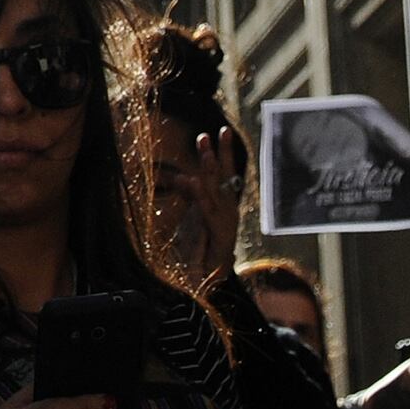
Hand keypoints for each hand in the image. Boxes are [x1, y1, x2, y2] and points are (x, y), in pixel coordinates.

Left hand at [191, 127, 243, 283]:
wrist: (212, 277)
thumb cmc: (204, 246)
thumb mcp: (195, 215)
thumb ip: (190, 196)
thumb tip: (181, 178)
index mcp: (224, 203)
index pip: (225, 172)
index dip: (224, 152)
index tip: (223, 131)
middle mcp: (228, 208)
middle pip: (222, 176)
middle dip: (216, 153)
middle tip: (208, 134)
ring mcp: (225, 219)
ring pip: (215, 188)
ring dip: (209, 166)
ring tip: (203, 146)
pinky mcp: (218, 232)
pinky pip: (206, 209)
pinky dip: (198, 194)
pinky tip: (190, 180)